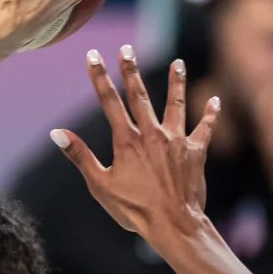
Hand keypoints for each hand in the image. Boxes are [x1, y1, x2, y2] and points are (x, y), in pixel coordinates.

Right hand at [52, 49, 219, 247]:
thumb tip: (56, 133)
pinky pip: (205, 128)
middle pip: (139, 95)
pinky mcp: (196, 152)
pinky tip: (216, 100)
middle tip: (126, 49)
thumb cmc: (134, 210)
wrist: (174, 224)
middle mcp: (152, 134)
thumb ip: (80, 156)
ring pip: (176, 104)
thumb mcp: (100, 185)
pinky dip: (211, 114)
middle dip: (131, 70)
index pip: (109, 101)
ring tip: (179, 62)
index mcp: (127, 141)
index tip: (93, 55)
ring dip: (177, 82)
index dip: (99, 76)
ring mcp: (176, 141)